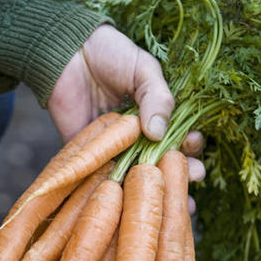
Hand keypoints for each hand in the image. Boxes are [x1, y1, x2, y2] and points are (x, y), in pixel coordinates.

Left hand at [47, 25, 205, 212]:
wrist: (68, 53)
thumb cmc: (110, 55)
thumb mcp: (143, 70)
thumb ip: (156, 97)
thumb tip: (158, 132)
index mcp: (155, 118)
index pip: (180, 140)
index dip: (190, 147)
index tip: (193, 146)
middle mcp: (137, 140)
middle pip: (163, 165)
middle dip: (181, 175)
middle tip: (192, 177)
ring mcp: (114, 151)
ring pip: (137, 180)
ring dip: (155, 195)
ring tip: (173, 204)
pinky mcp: (87, 158)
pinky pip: (102, 180)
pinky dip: (116, 195)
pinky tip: (132, 207)